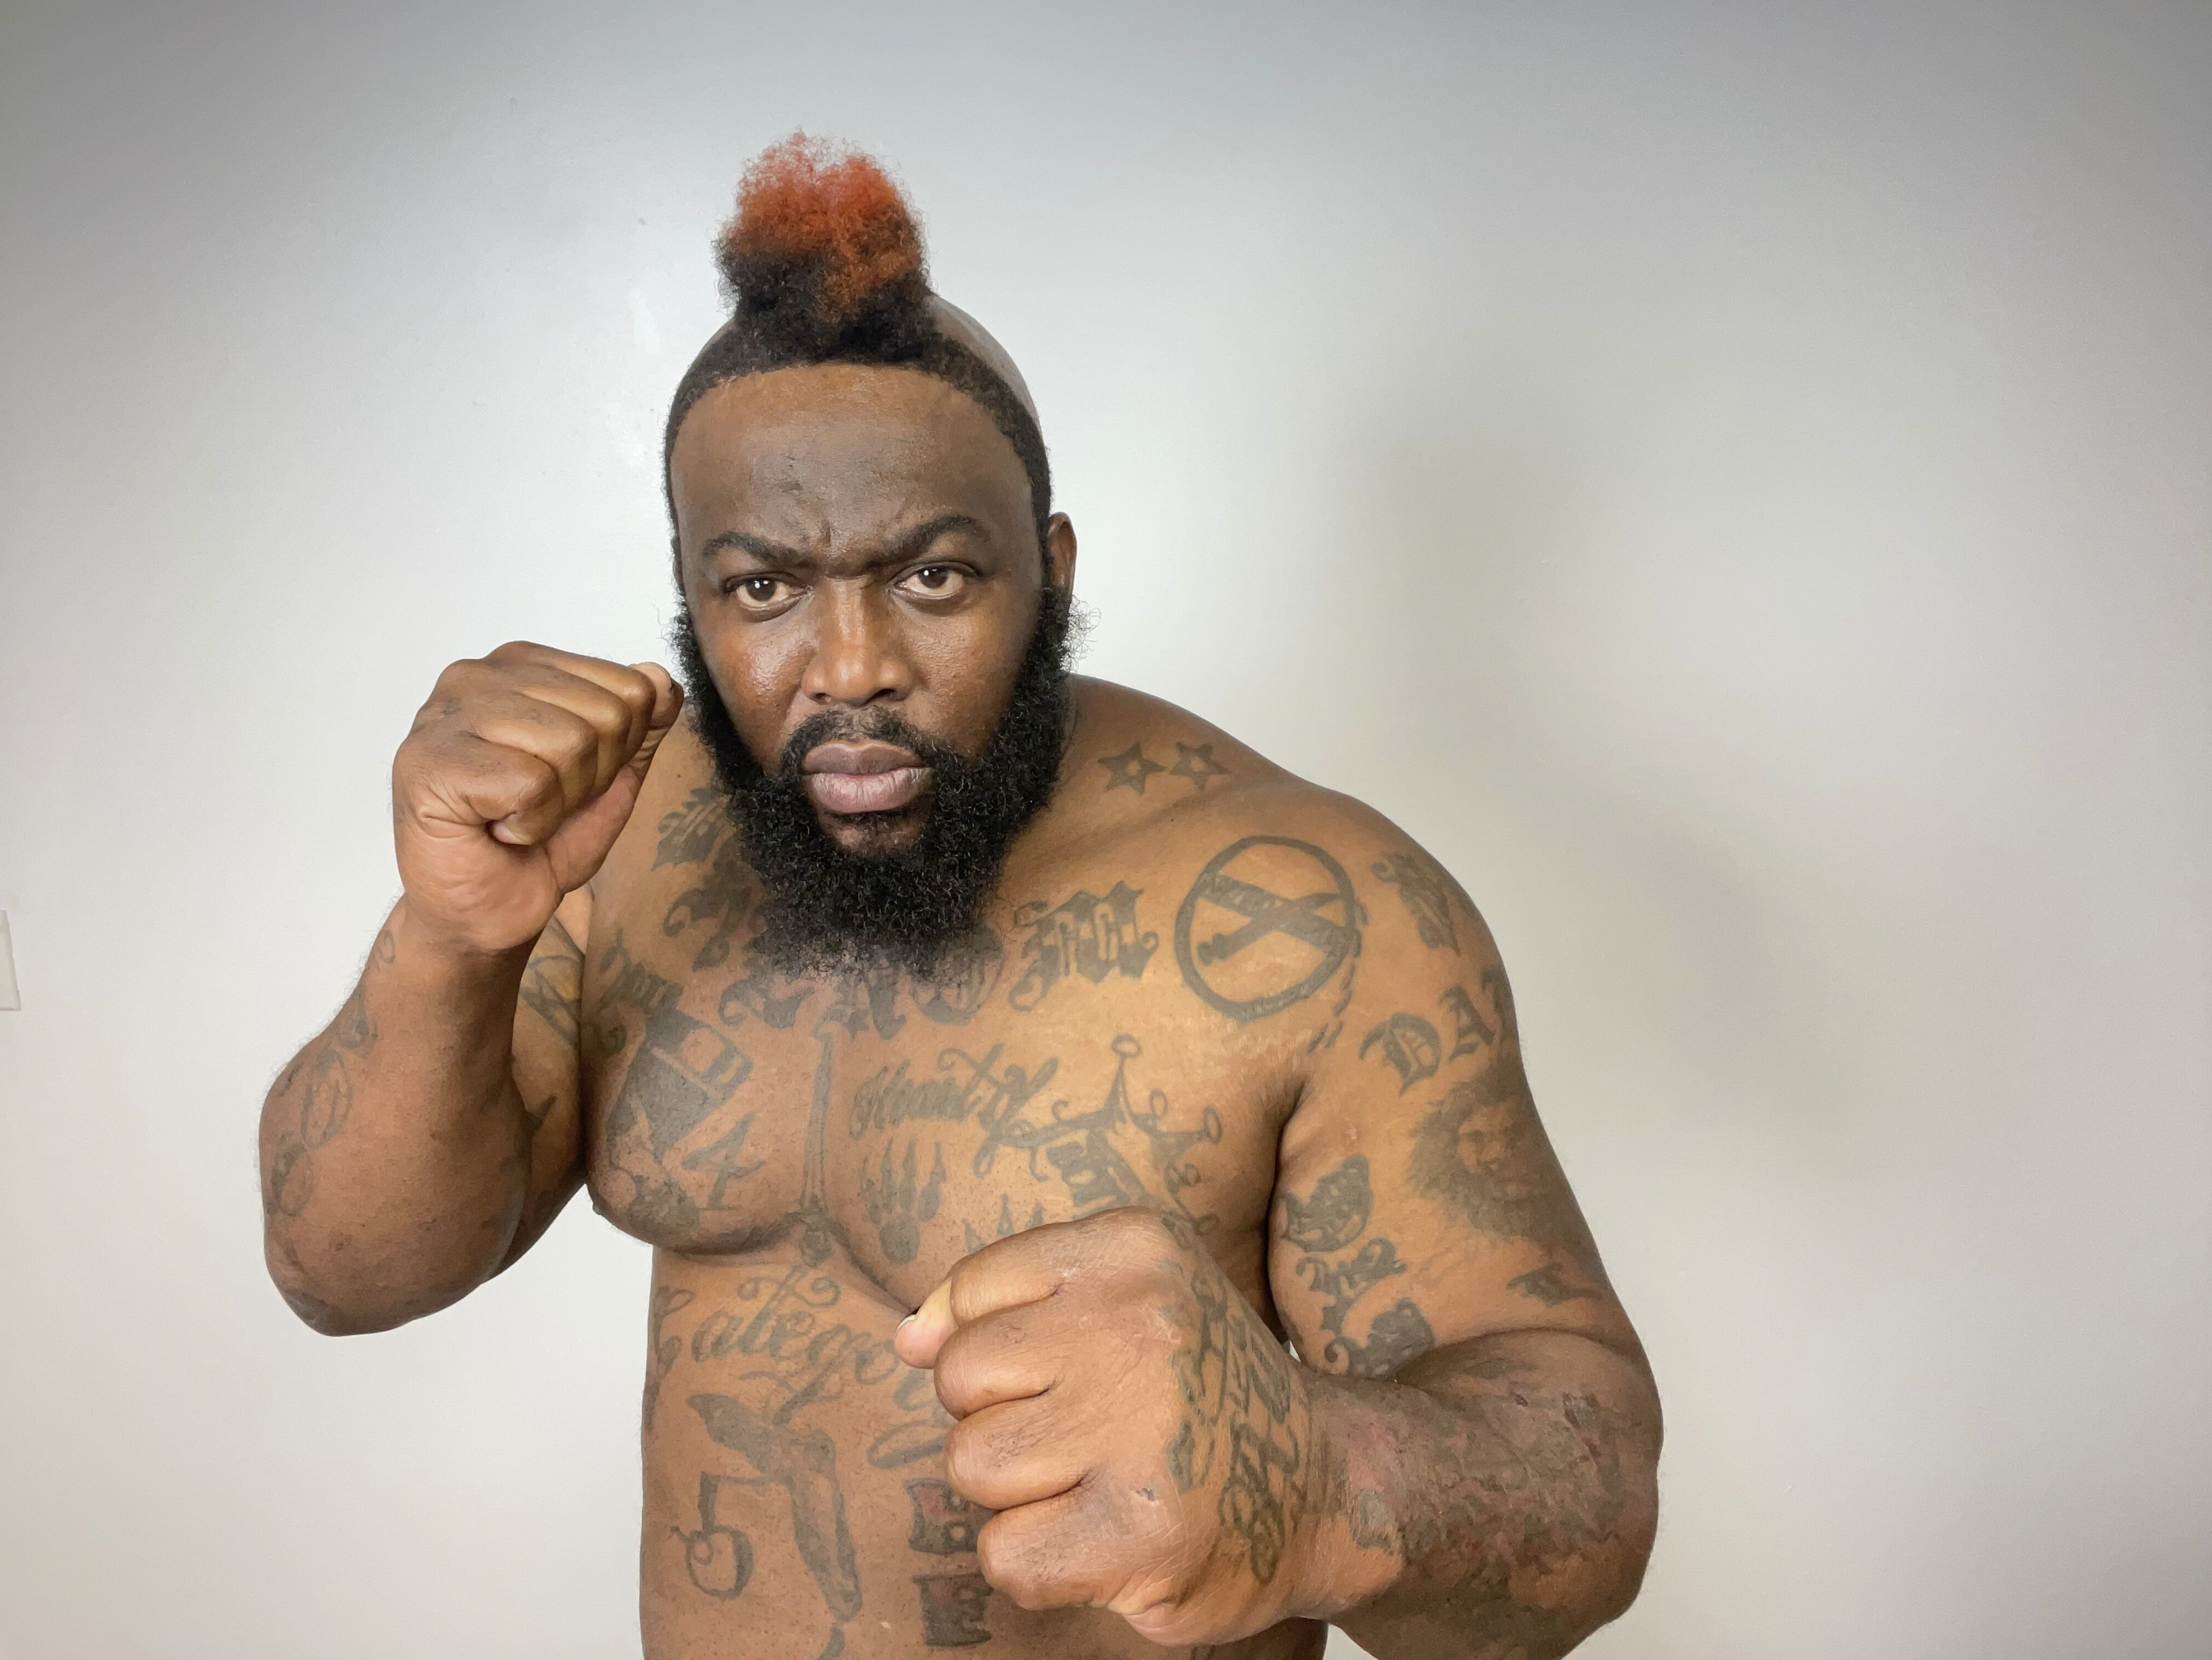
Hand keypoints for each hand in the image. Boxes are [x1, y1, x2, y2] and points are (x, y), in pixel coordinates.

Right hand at [392, 641, 682, 952]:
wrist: (482, 915)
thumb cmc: (536, 844)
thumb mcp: (610, 779)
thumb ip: (639, 727)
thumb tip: (661, 680)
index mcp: (520, 666)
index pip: (629, 686)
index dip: (619, 751)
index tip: (569, 780)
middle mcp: (477, 676)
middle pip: (605, 715)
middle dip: (591, 779)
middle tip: (540, 806)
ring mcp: (444, 715)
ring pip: (571, 744)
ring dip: (558, 803)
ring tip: (516, 816)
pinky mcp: (428, 762)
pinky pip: (531, 783)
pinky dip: (529, 824)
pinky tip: (495, 829)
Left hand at [894, 1208, 1323, 1643]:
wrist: (1327, 1483)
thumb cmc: (1191, 1389)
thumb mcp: (1118, 1298)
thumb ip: (1000, 1301)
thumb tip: (906, 1339)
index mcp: (1133, 1246)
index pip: (973, 1291)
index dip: (1006, 1348)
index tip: (1079, 1367)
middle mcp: (1140, 1323)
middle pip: (958, 1377)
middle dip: (1005, 1416)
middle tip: (1093, 1431)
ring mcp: (1142, 1430)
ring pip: (971, 1464)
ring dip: (1021, 1492)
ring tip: (1100, 1481)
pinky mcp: (1139, 1533)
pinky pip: (1005, 1553)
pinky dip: (1042, 1563)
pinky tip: (1107, 1538)